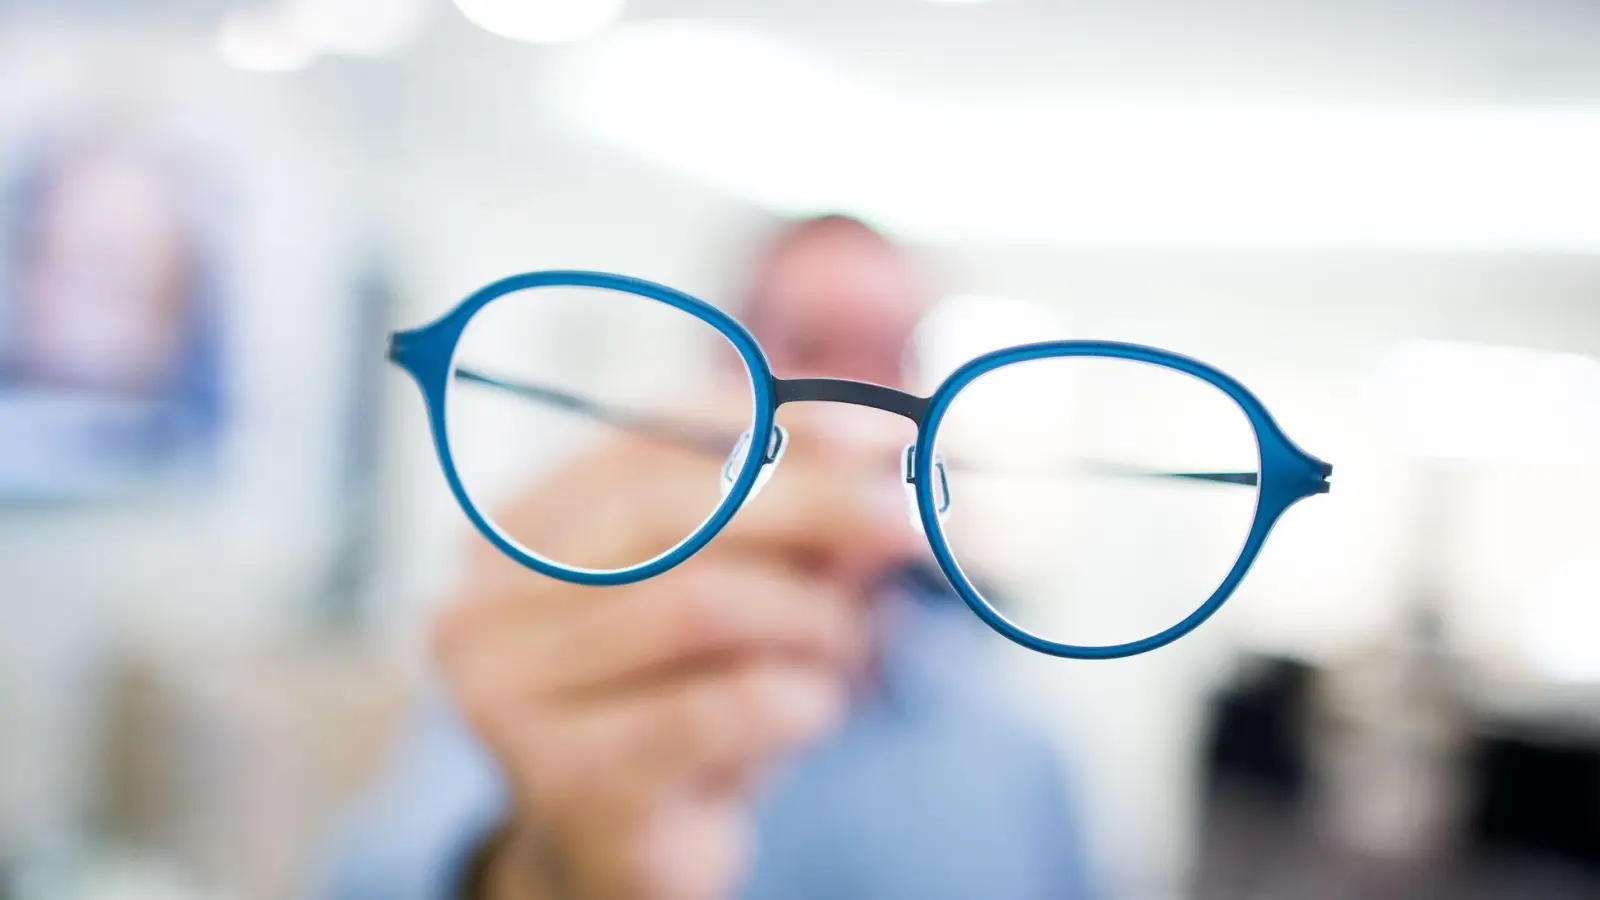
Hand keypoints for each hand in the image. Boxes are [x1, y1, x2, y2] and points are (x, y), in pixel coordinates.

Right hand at [436, 407, 915, 899]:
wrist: (619, 855)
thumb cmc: (675, 703)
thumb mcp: (735, 593)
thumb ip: (793, 523)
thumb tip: (883, 457)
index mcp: (512, 533)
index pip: (644, 435)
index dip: (768, 425)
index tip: (878, 432)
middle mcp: (482, 605)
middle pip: (669, 513)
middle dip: (813, 506)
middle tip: (909, 521)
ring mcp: (512, 698)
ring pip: (698, 603)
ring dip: (807, 616)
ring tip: (845, 644)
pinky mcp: (572, 784)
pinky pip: (721, 707)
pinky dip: (800, 696)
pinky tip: (813, 707)